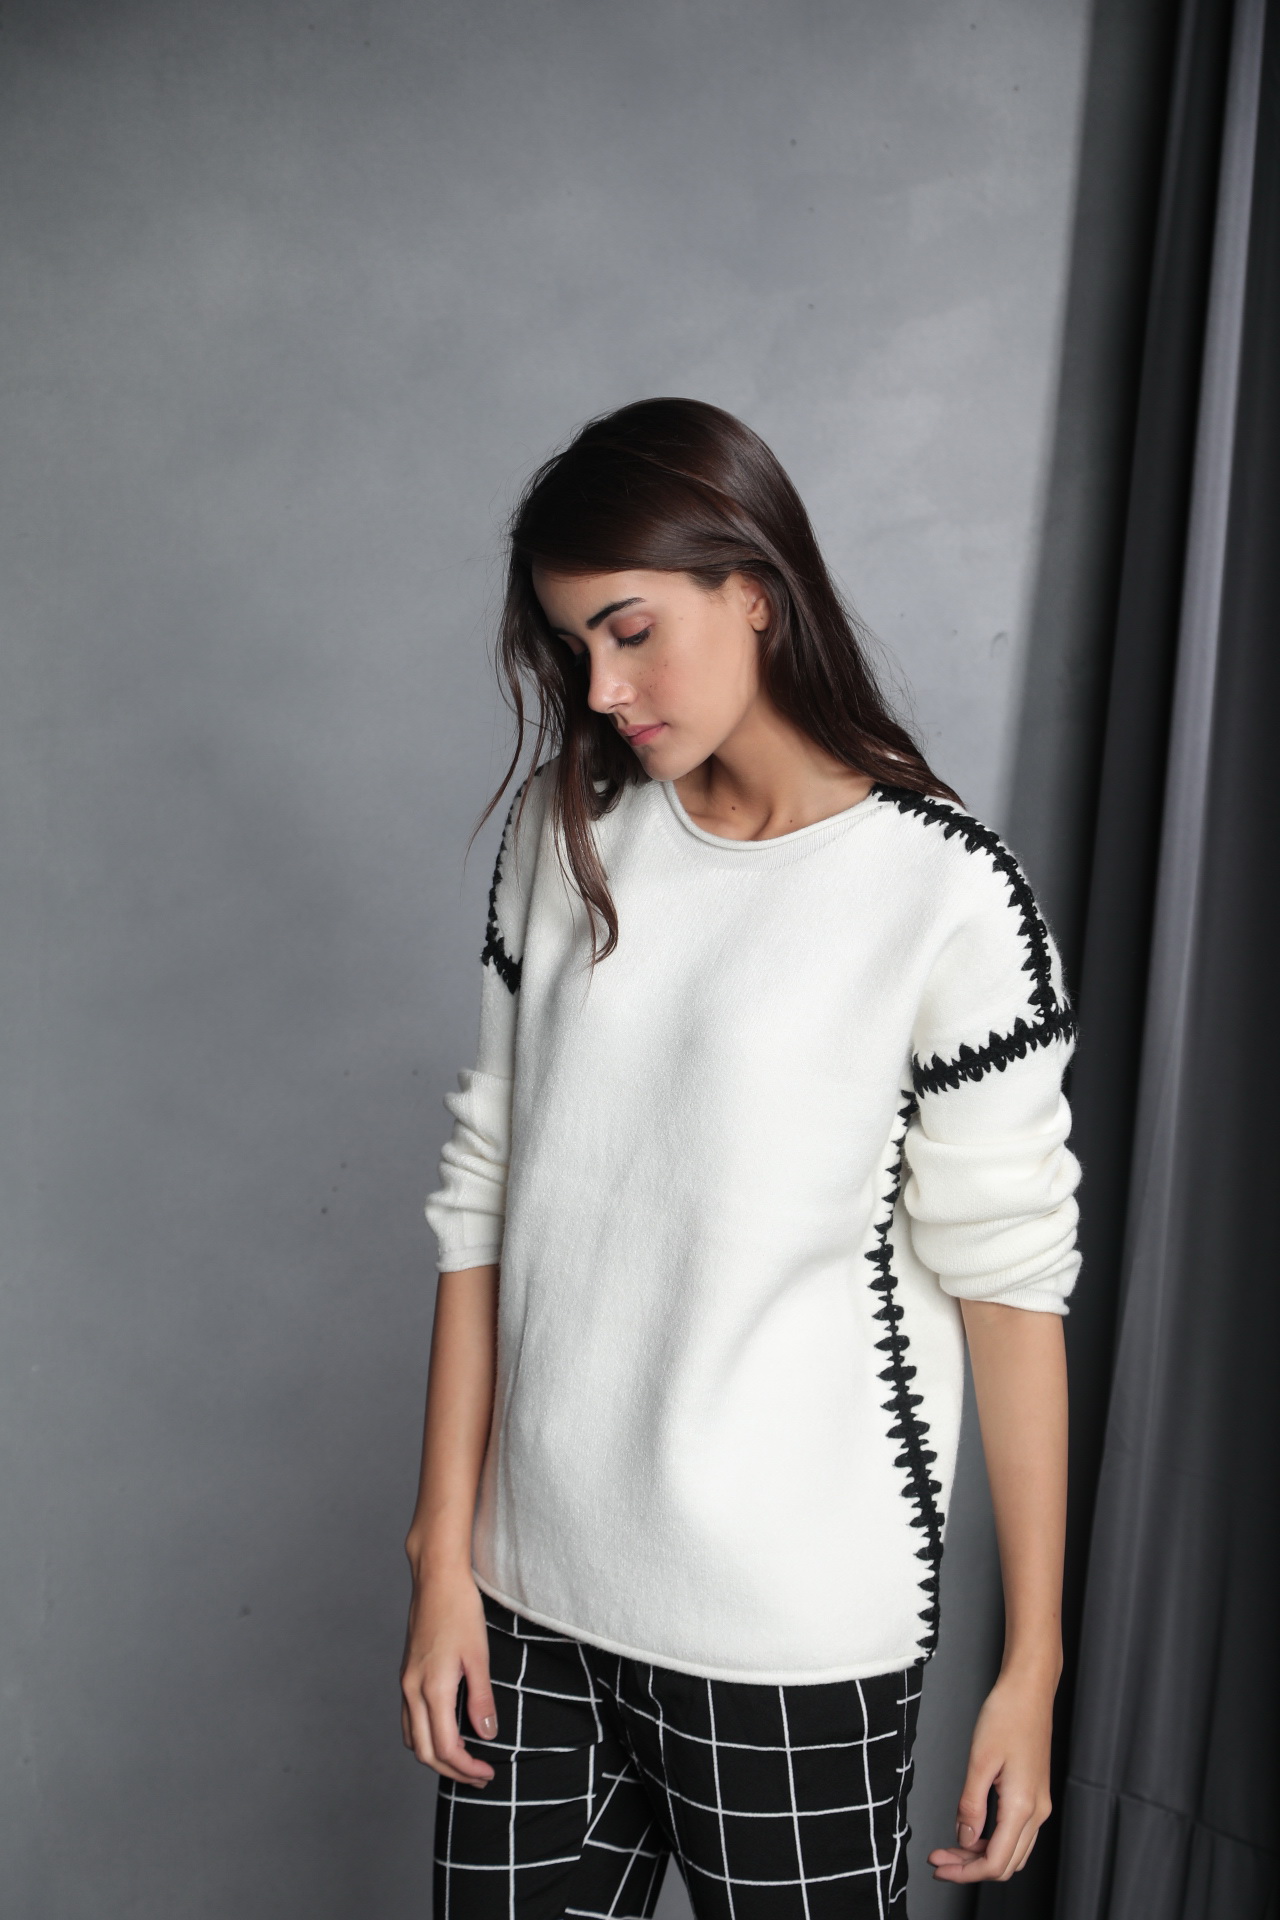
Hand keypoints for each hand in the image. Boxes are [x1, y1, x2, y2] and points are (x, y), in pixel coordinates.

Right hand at [400, 1562, 500, 1785]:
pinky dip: (425, 1736)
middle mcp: (412, 1690)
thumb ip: (481, 1700)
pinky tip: (446, 1731)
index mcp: (432, 1688)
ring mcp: (405, 1682)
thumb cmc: (460, 1611)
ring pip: (412, 1737)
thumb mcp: (479, 1656)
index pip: (445, 1748)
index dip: (466, 1767)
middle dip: (451, 1770)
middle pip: (424, 1751)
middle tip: (479, 1775)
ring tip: (464, 1759)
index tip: (487, 1772)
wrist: (436, 1578)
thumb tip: (487, 1735)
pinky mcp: (406, 1674)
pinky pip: (409, 1719)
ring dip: (436, 1756)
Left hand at [927, 1668, 1054, 1882]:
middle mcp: (1037, 1812)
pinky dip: (993, 1841)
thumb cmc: (1006, 1715)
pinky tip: (971, 1831)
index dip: (965, 1872)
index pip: (995, 1862)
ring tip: (950, 1847)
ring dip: (981, 1857)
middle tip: (939, 1859)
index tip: (938, 1865)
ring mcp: (1039, 1805)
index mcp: (1023, 1806)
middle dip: (970, 1868)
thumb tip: (962, 1839)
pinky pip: (1016, 1835)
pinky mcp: (1035, 1795)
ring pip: (1012, 1852)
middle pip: (1005, 1863)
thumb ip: (970, 1805)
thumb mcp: (980, 1760)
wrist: (1030, 1690)